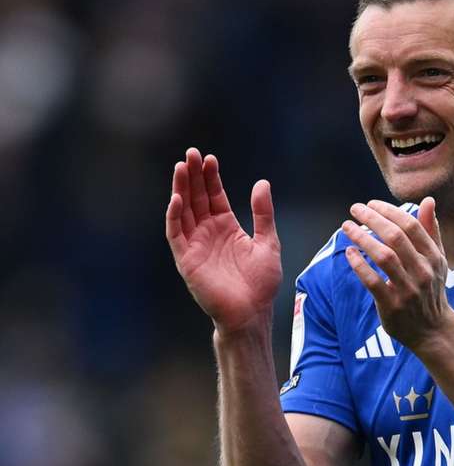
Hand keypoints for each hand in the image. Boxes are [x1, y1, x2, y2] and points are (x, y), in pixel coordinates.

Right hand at [165, 148, 282, 334]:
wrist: (252, 312)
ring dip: (181, 189)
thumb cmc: (261, 283)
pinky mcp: (187, 260)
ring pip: (183, 211)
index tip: (209, 158)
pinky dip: (174, 216)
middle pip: (196, 198)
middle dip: (193, 176)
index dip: (211, 177)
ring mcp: (196, 245)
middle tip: (190, 153)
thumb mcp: (268, 242)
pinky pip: (176, 234)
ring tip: (181, 167)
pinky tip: (176, 198)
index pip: (214, 196)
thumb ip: (263, 213)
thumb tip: (262, 182)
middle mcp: (208, 233)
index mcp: (227, 227)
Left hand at [341, 198, 452, 349]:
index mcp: (433, 257)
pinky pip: (372, 281)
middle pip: (396, 237)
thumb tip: (428, 200)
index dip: (389, 211)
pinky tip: (349, 252)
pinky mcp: (392, 305)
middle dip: (372, 219)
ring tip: (347, 227)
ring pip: (383, 257)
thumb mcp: (437, 260)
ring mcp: (408, 289)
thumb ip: (431, 230)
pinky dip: (359, 265)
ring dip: (362, 238)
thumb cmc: (431, 288)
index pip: (411, 226)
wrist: (432, 330)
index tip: (371, 204)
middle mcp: (423, 271)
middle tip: (355, 209)